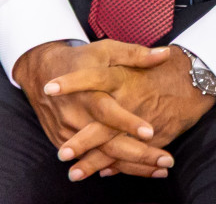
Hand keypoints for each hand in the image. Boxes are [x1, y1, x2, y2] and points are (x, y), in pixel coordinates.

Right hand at [14, 40, 173, 180]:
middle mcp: (77, 117)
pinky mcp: (66, 141)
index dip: (127, 122)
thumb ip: (135, 55)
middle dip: (137, 153)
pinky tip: (142, 172)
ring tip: (161, 171)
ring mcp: (70, 133)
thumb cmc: (81, 59)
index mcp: (88, 93)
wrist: (42, 72)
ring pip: (102, 155)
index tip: (150, 132)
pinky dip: (115, 167)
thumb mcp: (106, 50)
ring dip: (131, 165)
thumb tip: (164, 54)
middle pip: (107, 142)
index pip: (107, 111)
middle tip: (166, 161)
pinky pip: (92, 159)